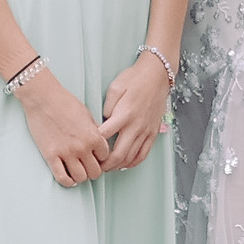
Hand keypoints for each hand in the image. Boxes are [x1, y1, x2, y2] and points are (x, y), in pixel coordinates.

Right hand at [21, 71, 114, 186]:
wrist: (43, 98)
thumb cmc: (65, 102)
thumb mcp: (87, 114)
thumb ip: (95, 131)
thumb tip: (99, 144)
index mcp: (94, 136)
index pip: (106, 158)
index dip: (101, 158)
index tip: (96, 157)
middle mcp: (83, 147)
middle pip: (95, 172)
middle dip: (93, 170)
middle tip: (87, 166)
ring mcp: (66, 153)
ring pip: (81, 178)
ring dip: (81, 176)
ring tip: (77, 171)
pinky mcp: (51, 156)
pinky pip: (62, 178)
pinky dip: (67, 182)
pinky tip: (68, 177)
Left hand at [100, 54, 170, 170]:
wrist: (157, 75)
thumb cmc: (134, 79)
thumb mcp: (115, 87)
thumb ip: (106, 106)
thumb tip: (101, 121)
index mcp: (124, 114)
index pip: (104, 136)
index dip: (93, 145)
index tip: (86, 149)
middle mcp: (135, 126)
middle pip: (118, 154)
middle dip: (105, 164)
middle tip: (95, 166)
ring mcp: (146, 131)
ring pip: (131, 157)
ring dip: (117, 166)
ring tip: (107, 167)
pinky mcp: (153, 133)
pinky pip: (143, 154)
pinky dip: (133, 163)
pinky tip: (125, 164)